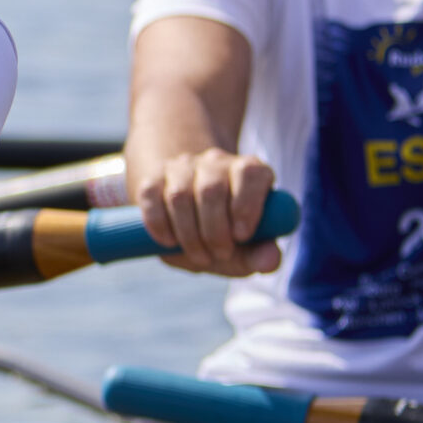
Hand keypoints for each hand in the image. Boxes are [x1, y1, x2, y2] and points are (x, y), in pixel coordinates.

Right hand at [135, 147, 283, 278]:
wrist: (189, 212)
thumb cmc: (226, 232)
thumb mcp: (246, 247)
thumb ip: (260, 255)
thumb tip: (270, 261)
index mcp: (248, 171)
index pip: (249, 173)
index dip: (246, 205)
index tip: (241, 236)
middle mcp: (216, 162)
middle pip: (212, 189)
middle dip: (215, 231)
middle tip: (220, 255)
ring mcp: (182, 166)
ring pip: (180, 195)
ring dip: (189, 234)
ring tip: (199, 256)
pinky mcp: (154, 177)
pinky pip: (151, 196)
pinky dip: (159, 224)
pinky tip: (169, 242)